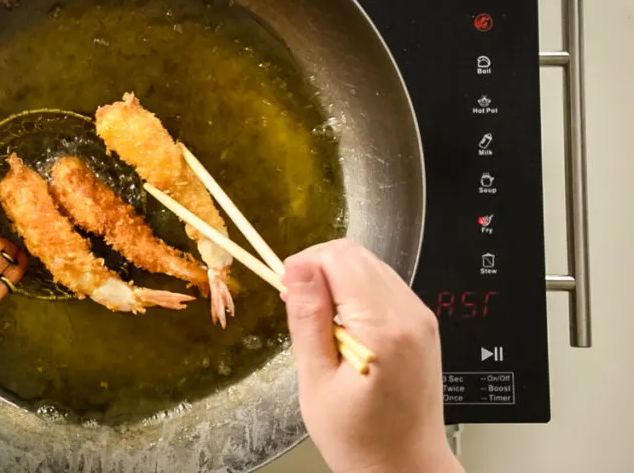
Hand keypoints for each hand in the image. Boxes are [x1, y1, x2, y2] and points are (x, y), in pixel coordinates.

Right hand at [282, 239, 463, 472]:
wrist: (406, 468)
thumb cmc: (360, 439)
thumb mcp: (317, 381)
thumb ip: (308, 318)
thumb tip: (296, 269)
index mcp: (384, 327)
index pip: (340, 258)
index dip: (305, 265)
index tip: (285, 291)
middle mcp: (410, 314)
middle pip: (356, 255)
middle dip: (318, 269)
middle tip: (297, 306)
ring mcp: (421, 318)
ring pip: (370, 266)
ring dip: (337, 281)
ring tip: (320, 323)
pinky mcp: (422, 324)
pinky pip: (384, 286)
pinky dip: (356, 295)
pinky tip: (343, 327)